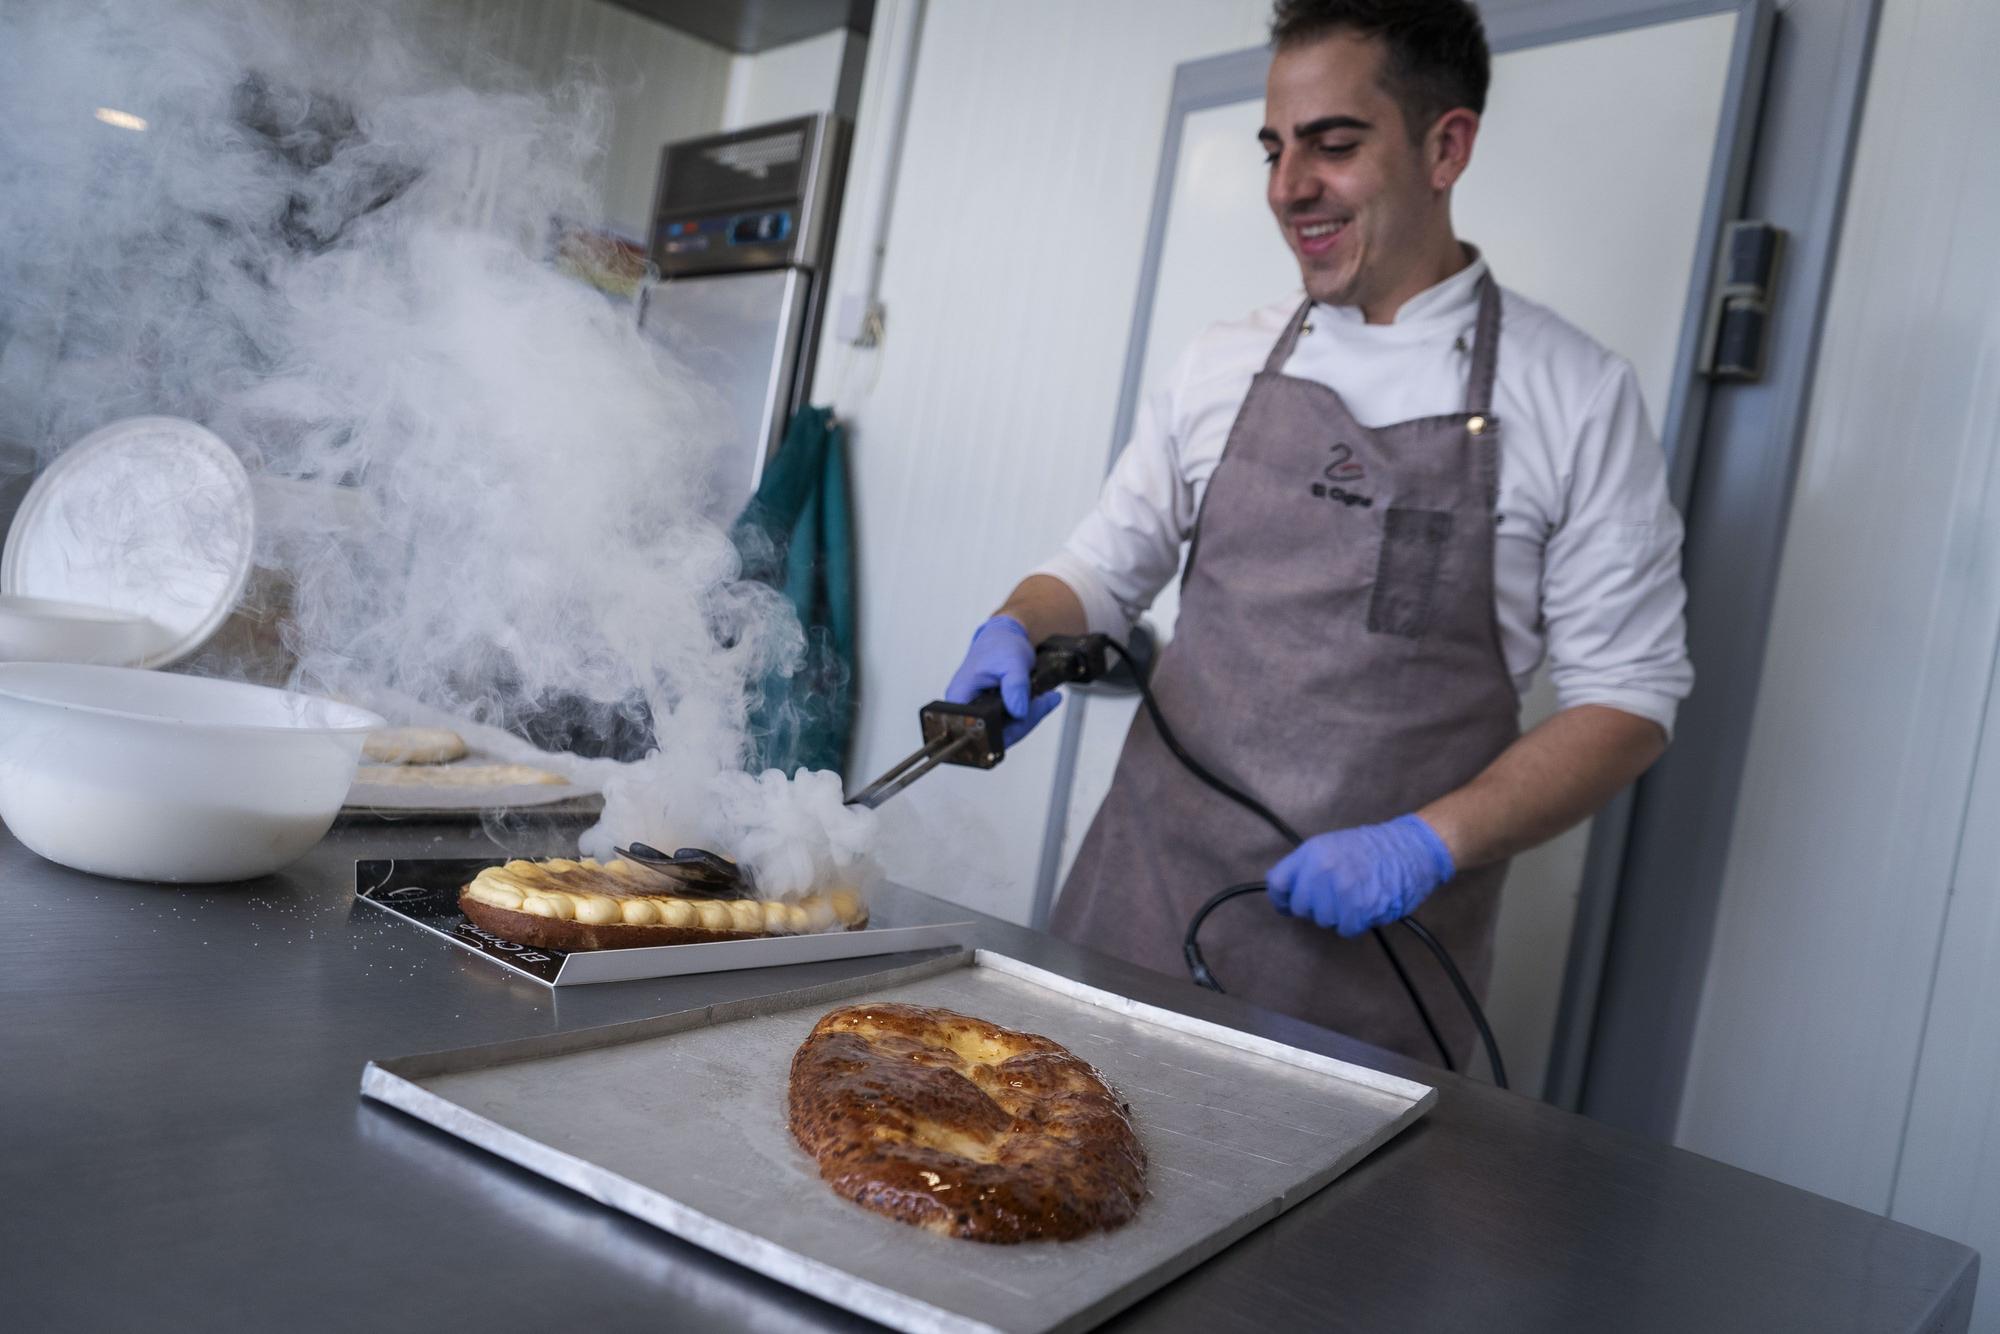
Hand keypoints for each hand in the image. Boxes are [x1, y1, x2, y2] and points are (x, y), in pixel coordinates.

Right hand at [945, 615, 1061, 746]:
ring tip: (1047, 699)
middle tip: (1045, 701)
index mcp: (960, 697)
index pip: (979, 728)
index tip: (1026, 713)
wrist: (1004, 637)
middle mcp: (965, 708)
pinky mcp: (992, 712)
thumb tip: (1019, 712)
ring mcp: (979, 712)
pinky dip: (1029, 713)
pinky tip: (1043, 701)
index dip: (1004, 729)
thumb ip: (1015, 686)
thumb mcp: (1011, 661)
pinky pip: (1011, 723)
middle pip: (995, 732)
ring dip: (1030, 716)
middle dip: (1024, 721)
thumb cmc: (999, 645)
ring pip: (1006, 730)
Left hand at [1265, 815, 1455, 936]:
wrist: (1411, 848)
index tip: (1287, 905)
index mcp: (1312, 852)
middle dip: (1316, 907)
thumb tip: (1290, 892)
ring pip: (1322, 920)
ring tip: (1355, 898)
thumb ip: (1308, 867)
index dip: (1281, 899)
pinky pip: (1345, 929)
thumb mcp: (1332, 845)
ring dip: (1337, 916)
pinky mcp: (1358, 909)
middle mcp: (1321, 870)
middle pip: (1300, 907)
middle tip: (1336, 898)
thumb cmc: (1374, 848)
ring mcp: (1339, 890)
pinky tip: (1365, 908)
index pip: (1277, 882)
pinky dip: (1355, 924)